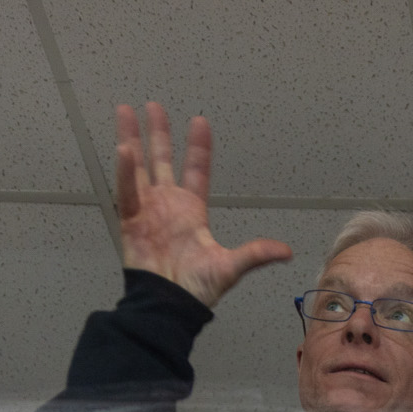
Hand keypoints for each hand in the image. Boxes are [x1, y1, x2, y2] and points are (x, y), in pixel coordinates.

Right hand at [113, 104, 292, 307]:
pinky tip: (125, 148)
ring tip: (126, 111)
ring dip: (132, 140)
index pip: (196, 171)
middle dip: (158, 133)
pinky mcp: (131, 220)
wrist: (170, 305)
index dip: (198, 147)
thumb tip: (287, 252)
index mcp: (192, 210)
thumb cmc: (198, 288)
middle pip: (162, 160)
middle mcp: (168, 204)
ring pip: (138, 167)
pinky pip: (127, 191)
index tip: (199, 120)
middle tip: (153, 105)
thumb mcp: (230, 267)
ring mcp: (148, 210)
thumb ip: (255, 254)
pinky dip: (125, 172)